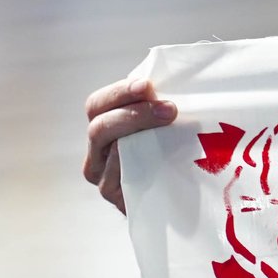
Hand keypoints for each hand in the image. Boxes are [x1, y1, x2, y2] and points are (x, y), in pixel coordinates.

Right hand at [83, 77, 179, 213]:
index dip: (119, 92)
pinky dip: (142, 163)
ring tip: (171, 126)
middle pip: (98, 127)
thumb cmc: (172, 146)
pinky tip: (163, 154)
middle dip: (132, 114)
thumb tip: (169, 76)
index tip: (147, 85)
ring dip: (141, 137)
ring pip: (112, 152)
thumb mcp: (160, 118)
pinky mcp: (119, 200)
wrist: (182, 195)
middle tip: (168, 109)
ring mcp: (104, 178)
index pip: (97, 104)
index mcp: (101, 126)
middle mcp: (96, 153)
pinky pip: (125, 178)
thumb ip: (154, 101)